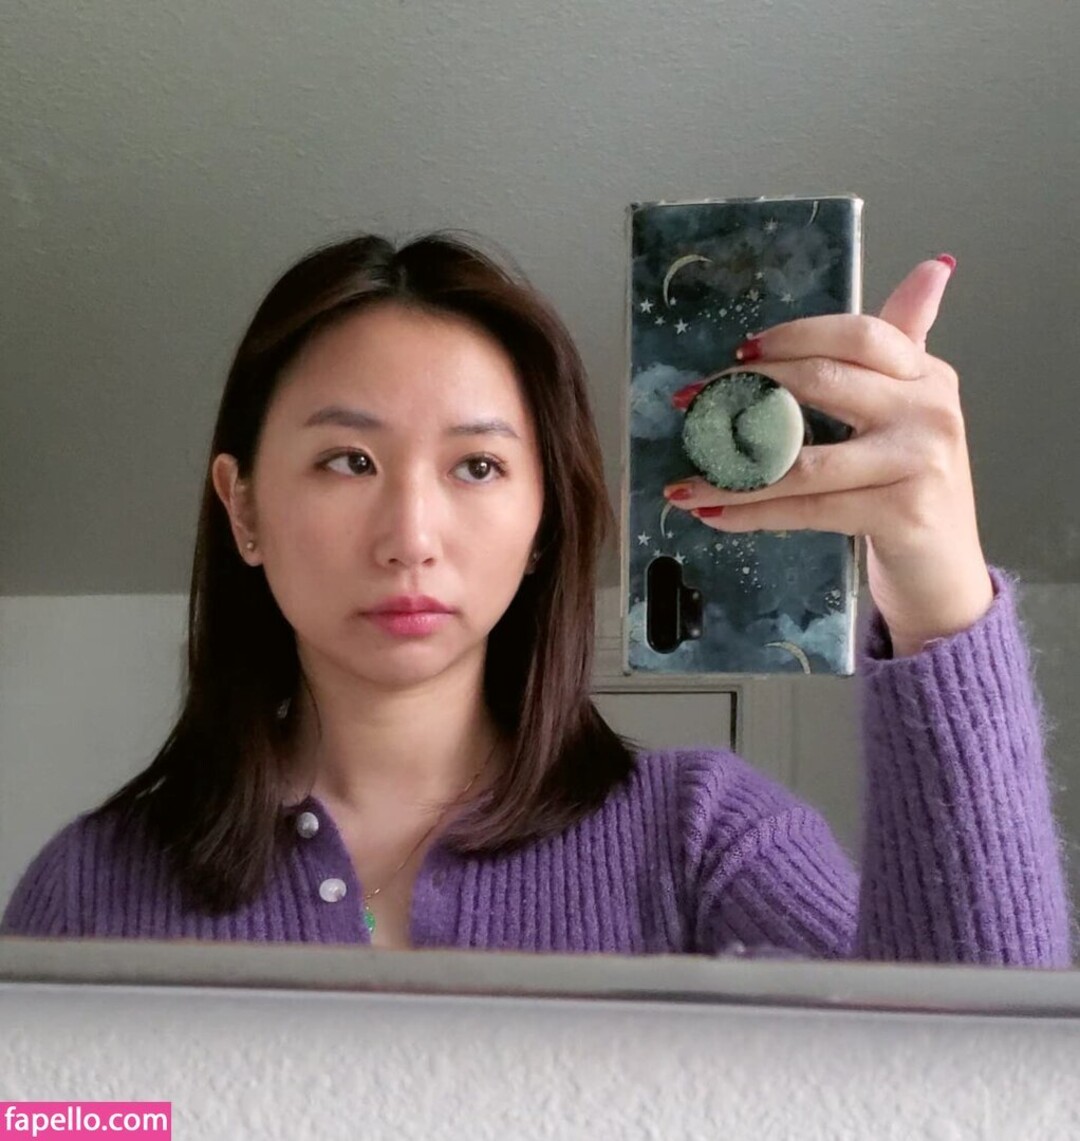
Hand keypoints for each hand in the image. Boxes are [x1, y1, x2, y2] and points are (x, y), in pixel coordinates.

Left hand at [663, 256, 993, 657]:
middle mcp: (929, 410)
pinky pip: (806, 507)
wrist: (943, 570)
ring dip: (731, 472)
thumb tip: (934, 267)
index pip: (856, 334)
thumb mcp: (912, 410)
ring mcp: (918, 462)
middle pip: (823, 382)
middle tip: (691, 406)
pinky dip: (751, 512)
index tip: (738, 354)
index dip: (792, 338)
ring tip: (684, 481)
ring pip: (802, 458)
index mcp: (926, 375)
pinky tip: (713, 514)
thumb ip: (903, 347)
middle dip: (745, 393)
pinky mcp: (899, 513)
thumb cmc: (911, 488)